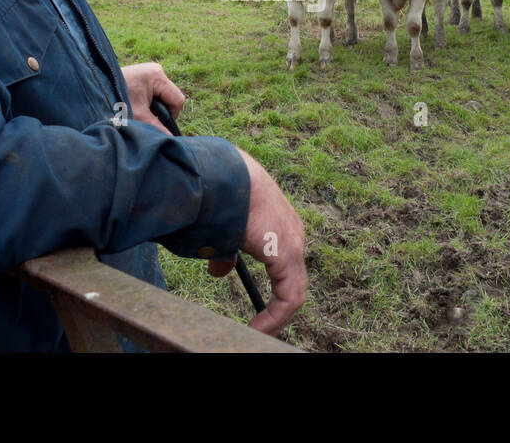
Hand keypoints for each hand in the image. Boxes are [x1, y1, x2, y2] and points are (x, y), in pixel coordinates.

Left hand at [119, 62, 183, 134]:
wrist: (94, 88)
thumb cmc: (115, 99)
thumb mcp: (138, 115)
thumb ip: (157, 127)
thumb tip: (170, 139)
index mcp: (157, 76)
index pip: (177, 100)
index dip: (171, 116)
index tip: (157, 123)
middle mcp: (156, 70)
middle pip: (171, 98)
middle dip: (160, 111)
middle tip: (145, 118)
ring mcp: (150, 71)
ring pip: (163, 96)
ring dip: (153, 107)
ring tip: (139, 111)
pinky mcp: (143, 75)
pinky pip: (155, 92)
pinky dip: (148, 102)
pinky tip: (137, 105)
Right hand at [207, 147, 306, 336]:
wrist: (219, 177)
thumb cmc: (216, 197)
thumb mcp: (222, 231)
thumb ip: (226, 253)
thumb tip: (220, 270)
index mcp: (279, 227)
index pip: (283, 268)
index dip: (272, 296)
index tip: (253, 319)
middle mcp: (292, 234)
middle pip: (290, 281)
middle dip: (275, 308)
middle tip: (256, 330)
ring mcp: (293, 243)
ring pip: (292, 290)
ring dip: (276, 316)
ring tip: (256, 333)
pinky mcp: (289, 254)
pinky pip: (290, 295)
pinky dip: (276, 316)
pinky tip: (257, 329)